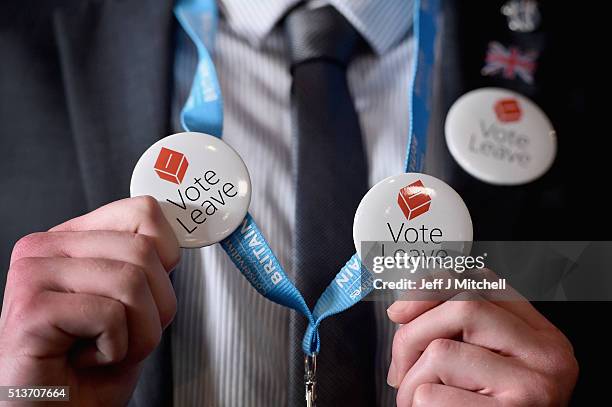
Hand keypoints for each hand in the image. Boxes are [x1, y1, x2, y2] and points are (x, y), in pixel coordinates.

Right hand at [0, 196, 179, 406]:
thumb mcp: (132, 304)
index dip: (166, 258)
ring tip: (107, 349)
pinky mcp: (30, 310)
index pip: (144, 212)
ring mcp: (32, 276)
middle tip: (126, 335)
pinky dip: (116, 349)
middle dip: (156, 308)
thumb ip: (147, 264)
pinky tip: (86, 359)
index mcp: (71, 239)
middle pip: (144, 251)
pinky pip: (110, 315)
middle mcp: (44, 249)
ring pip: (132, 282)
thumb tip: (182, 236)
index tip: (151, 293)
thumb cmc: (92, 369)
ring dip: (139, 334)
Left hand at [386, 290, 577, 405]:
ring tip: (419, 402)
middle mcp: (546, 356)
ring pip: (440, 351)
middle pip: (462, 307)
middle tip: (401, 368)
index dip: (435, 286)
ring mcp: (532, 386)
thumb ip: (461, 331)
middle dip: (412, 335)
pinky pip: (432, 395)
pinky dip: (418, 406)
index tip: (402, 309)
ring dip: (411, 382)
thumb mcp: (488, 364)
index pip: (486, 282)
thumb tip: (403, 311)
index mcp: (541, 336)